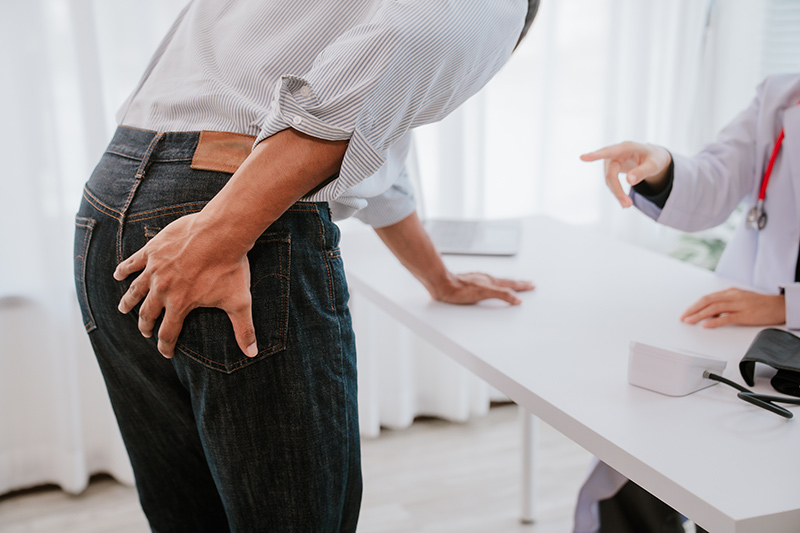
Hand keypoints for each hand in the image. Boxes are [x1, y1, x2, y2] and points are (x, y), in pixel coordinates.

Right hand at [114, 212, 257, 358]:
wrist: (222, 233)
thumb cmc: (230, 267)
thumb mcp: (239, 302)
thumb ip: (244, 330)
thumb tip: (253, 354)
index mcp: (180, 304)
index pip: (168, 333)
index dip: (166, 346)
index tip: (166, 353)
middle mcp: (162, 289)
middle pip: (148, 313)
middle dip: (145, 326)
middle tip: (145, 332)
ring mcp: (155, 269)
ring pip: (136, 290)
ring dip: (129, 301)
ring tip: (124, 309)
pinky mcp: (153, 250)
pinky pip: (133, 262)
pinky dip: (124, 269)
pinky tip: (118, 275)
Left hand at [433, 272, 534, 305]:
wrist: (442, 284)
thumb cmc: (460, 290)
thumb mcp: (484, 293)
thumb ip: (502, 295)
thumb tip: (517, 299)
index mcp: (491, 282)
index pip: (511, 284)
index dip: (522, 286)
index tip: (532, 285)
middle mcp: (486, 279)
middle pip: (506, 281)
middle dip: (518, 283)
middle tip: (528, 283)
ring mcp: (478, 280)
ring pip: (497, 281)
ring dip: (507, 283)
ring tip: (513, 284)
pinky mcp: (469, 284)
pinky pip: (487, 283)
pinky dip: (495, 285)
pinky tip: (490, 286)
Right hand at [580, 141, 671, 207]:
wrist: (653, 158)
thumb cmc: (654, 159)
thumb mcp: (654, 165)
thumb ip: (642, 172)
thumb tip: (629, 182)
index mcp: (627, 147)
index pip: (610, 152)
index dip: (596, 155)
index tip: (582, 157)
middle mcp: (616, 153)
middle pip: (610, 173)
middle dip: (617, 190)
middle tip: (627, 205)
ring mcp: (612, 161)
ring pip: (609, 179)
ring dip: (617, 193)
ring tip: (627, 205)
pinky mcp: (611, 168)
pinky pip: (610, 182)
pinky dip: (616, 192)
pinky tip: (624, 200)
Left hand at [680, 288, 785, 327]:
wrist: (779, 306)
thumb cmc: (759, 303)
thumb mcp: (740, 299)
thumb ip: (725, 303)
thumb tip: (710, 313)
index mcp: (730, 292)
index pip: (707, 297)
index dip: (694, 305)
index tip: (686, 313)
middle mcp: (733, 297)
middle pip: (707, 301)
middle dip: (693, 309)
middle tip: (683, 317)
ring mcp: (739, 305)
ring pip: (714, 308)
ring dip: (699, 315)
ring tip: (690, 321)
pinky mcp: (746, 315)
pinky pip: (727, 318)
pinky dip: (715, 321)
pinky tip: (706, 325)